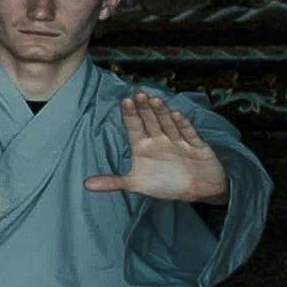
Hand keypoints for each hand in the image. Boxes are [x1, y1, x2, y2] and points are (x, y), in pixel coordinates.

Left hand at [85, 91, 228, 203]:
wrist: (200, 191)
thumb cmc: (166, 185)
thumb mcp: (137, 185)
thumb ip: (112, 182)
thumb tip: (86, 185)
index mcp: (143, 147)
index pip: (134, 127)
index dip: (129, 115)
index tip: (124, 101)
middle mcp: (159, 141)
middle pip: (150, 121)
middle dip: (144, 109)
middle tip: (138, 94)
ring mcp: (178, 141)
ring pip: (168, 124)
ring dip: (161, 113)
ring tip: (154, 100)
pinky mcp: (196, 146)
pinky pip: (188, 134)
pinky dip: (183, 125)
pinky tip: (177, 115)